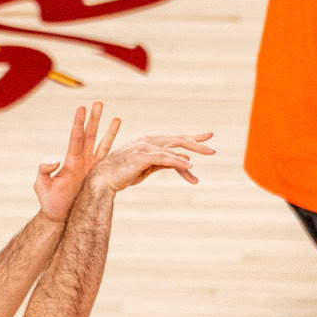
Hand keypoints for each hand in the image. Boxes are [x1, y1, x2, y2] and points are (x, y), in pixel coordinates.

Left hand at [34, 102, 119, 222]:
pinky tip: (125, 144)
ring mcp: (91, 169)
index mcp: (70, 161)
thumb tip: (54, 160)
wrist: (60, 218)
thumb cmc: (49, 203)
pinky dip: (116, 153)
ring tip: (117, 117)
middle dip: (94, 120)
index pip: (75, 137)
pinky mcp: (98, 178)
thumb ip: (44, 170)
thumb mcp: (41, 185)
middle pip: (89, 136)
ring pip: (101, 146)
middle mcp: (82, 161)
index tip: (81, 107)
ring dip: (109, 132)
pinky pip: (108, 163)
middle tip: (98, 103)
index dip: (78, 122)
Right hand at [88, 131, 215, 193]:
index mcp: (151, 142)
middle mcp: (150, 141)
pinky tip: (190, 166)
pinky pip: (164, 159)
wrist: (103, 179)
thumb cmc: (124, 174)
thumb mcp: (148, 168)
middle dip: (197, 143)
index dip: (193, 138)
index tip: (209, 137)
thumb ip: (165, 163)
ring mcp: (145, 147)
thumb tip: (185, 161)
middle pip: (178, 139)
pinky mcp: (142, 156)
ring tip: (208, 155)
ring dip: (192, 152)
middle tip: (213, 150)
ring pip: (174, 147)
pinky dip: (178, 161)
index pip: (176, 138)